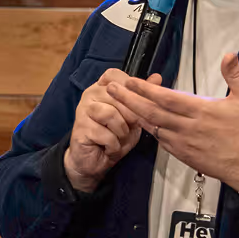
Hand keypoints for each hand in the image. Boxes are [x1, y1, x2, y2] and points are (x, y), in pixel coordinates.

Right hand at [64, 68, 155, 192]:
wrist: (93, 162)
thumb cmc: (113, 137)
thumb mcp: (133, 116)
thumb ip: (142, 96)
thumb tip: (157, 77)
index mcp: (101, 88)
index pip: (115, 75)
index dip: (128, 90)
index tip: (132, 107)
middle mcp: (90, 94)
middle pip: (118, 96)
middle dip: (130, 118)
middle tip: (127, 130)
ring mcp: (83, 110)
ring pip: (112, 114)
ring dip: (121, 132)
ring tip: (117, 139)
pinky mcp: (81, 127)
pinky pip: (106, 134)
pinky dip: (113, 145)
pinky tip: (108, 148)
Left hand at [105, 53, 238, 194]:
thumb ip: (235, 75)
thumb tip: (229, 55)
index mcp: (201, 111)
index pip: (167, 99)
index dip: (146, 89)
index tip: (130, 81)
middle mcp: (187, 127)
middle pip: (151, 112)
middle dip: (128, 100)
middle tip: (111, 89)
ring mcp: (183, 142)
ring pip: (152, 127)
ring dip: (134, 114)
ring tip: (118, 103)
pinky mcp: (182, 154)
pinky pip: (160, 140)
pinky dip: (148, 129)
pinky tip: (140, 121)